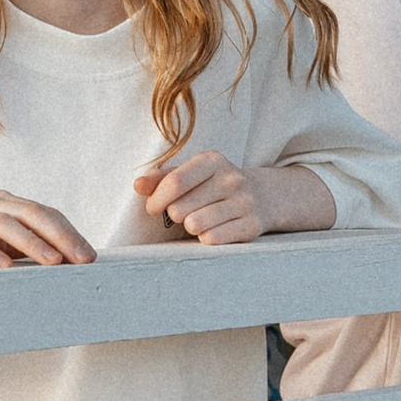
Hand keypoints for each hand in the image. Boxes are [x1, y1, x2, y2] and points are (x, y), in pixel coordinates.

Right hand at [0, 191, 94, 267]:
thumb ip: (16, 247)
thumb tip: (60, 264)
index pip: (42, 212)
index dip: (68, 231)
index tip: (90, 257)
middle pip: (29, 212)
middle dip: (60, 235)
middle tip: (83, 260)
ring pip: (2, 223)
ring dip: (31, 243)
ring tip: (53, 263)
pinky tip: (5, 268)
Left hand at [136, 145, 269, 244]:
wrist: (261, 197)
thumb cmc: (212, 186)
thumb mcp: (189, 174)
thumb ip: (160, 179)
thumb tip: (138, 185)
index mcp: (212, 160)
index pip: (175, 182)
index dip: (157, 199)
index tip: (153, 208)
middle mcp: (232, 179)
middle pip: (181, 208)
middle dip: (174, 215)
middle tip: (182, 214)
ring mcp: (245, 202)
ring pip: (196, 225)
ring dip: (190, 227)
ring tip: (197, 221)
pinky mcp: (252, 225)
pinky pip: (212, 239)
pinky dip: (205, 238)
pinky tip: (211, 230)